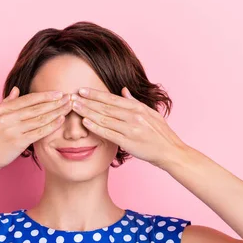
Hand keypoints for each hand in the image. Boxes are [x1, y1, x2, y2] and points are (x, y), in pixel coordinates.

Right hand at [0, 86, 71, 172]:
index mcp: (2, 109)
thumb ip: (6, 103)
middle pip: (37, 107)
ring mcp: (13, 129)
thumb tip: (16, 89)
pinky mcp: (18, 142)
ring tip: (68, 107)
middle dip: (55, 102)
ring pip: (40, 118)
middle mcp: (7, 117)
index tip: (58, 93)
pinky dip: (51, 126)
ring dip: (56, 112)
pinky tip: (61, 121)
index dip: (45, 96)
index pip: (28, 99)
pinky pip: (39, 132)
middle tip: (69, 98)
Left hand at [71, 86, 186, 168]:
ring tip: (74, 107)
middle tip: (72, 97)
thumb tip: (124, 91)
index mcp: (138, 108)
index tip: (82, 90)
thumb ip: (135, 102)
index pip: (112, 99)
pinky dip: (96, 127)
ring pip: (105, 118)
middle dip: (87, 101)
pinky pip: (109, 133)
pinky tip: (85, 122)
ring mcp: (131, 129)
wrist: (170, 152)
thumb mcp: (151, 113)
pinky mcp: (128, 142)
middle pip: (105, 107)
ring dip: (87, 112)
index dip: (95, 94)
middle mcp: (134, 116)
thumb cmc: (160, 134)